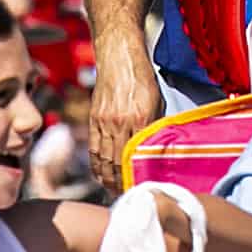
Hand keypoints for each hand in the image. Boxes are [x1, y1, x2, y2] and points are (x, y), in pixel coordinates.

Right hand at [88, 40, 161, 191]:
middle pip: (118, 163)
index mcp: (140, 118)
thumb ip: (155, 126)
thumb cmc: (142, 76)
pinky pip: (93, 148)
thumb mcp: (157, 101)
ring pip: (104, 159)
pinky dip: (96, 164)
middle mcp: (120, 123)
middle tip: (128, 195)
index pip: (136, 158)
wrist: (119, 56)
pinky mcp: (94, 119)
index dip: (137, 177)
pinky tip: (100, 174)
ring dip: (108, 178)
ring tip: (114, 190)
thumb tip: (156, 149)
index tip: (141, 189)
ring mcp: (104, 122)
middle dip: (122, 183)